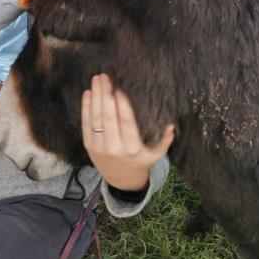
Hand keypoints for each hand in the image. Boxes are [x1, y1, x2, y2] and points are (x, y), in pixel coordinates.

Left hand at [81, 74, 173, 190]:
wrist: (121, 181)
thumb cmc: (140, 162)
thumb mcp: (156, 155)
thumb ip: (165, 140)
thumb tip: (172, 125)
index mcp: (133, 149)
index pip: (126, 122)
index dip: (122, 104)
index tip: (120, 88)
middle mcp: (114, 148)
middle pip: (108, 117)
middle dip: (105, 95)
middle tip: (105, 77)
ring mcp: (99, 147)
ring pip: (96, 119)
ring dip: (95, 97)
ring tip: (97, 80)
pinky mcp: (89, 146)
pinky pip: (86, 125)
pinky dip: (86, 108)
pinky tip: (88, 93)